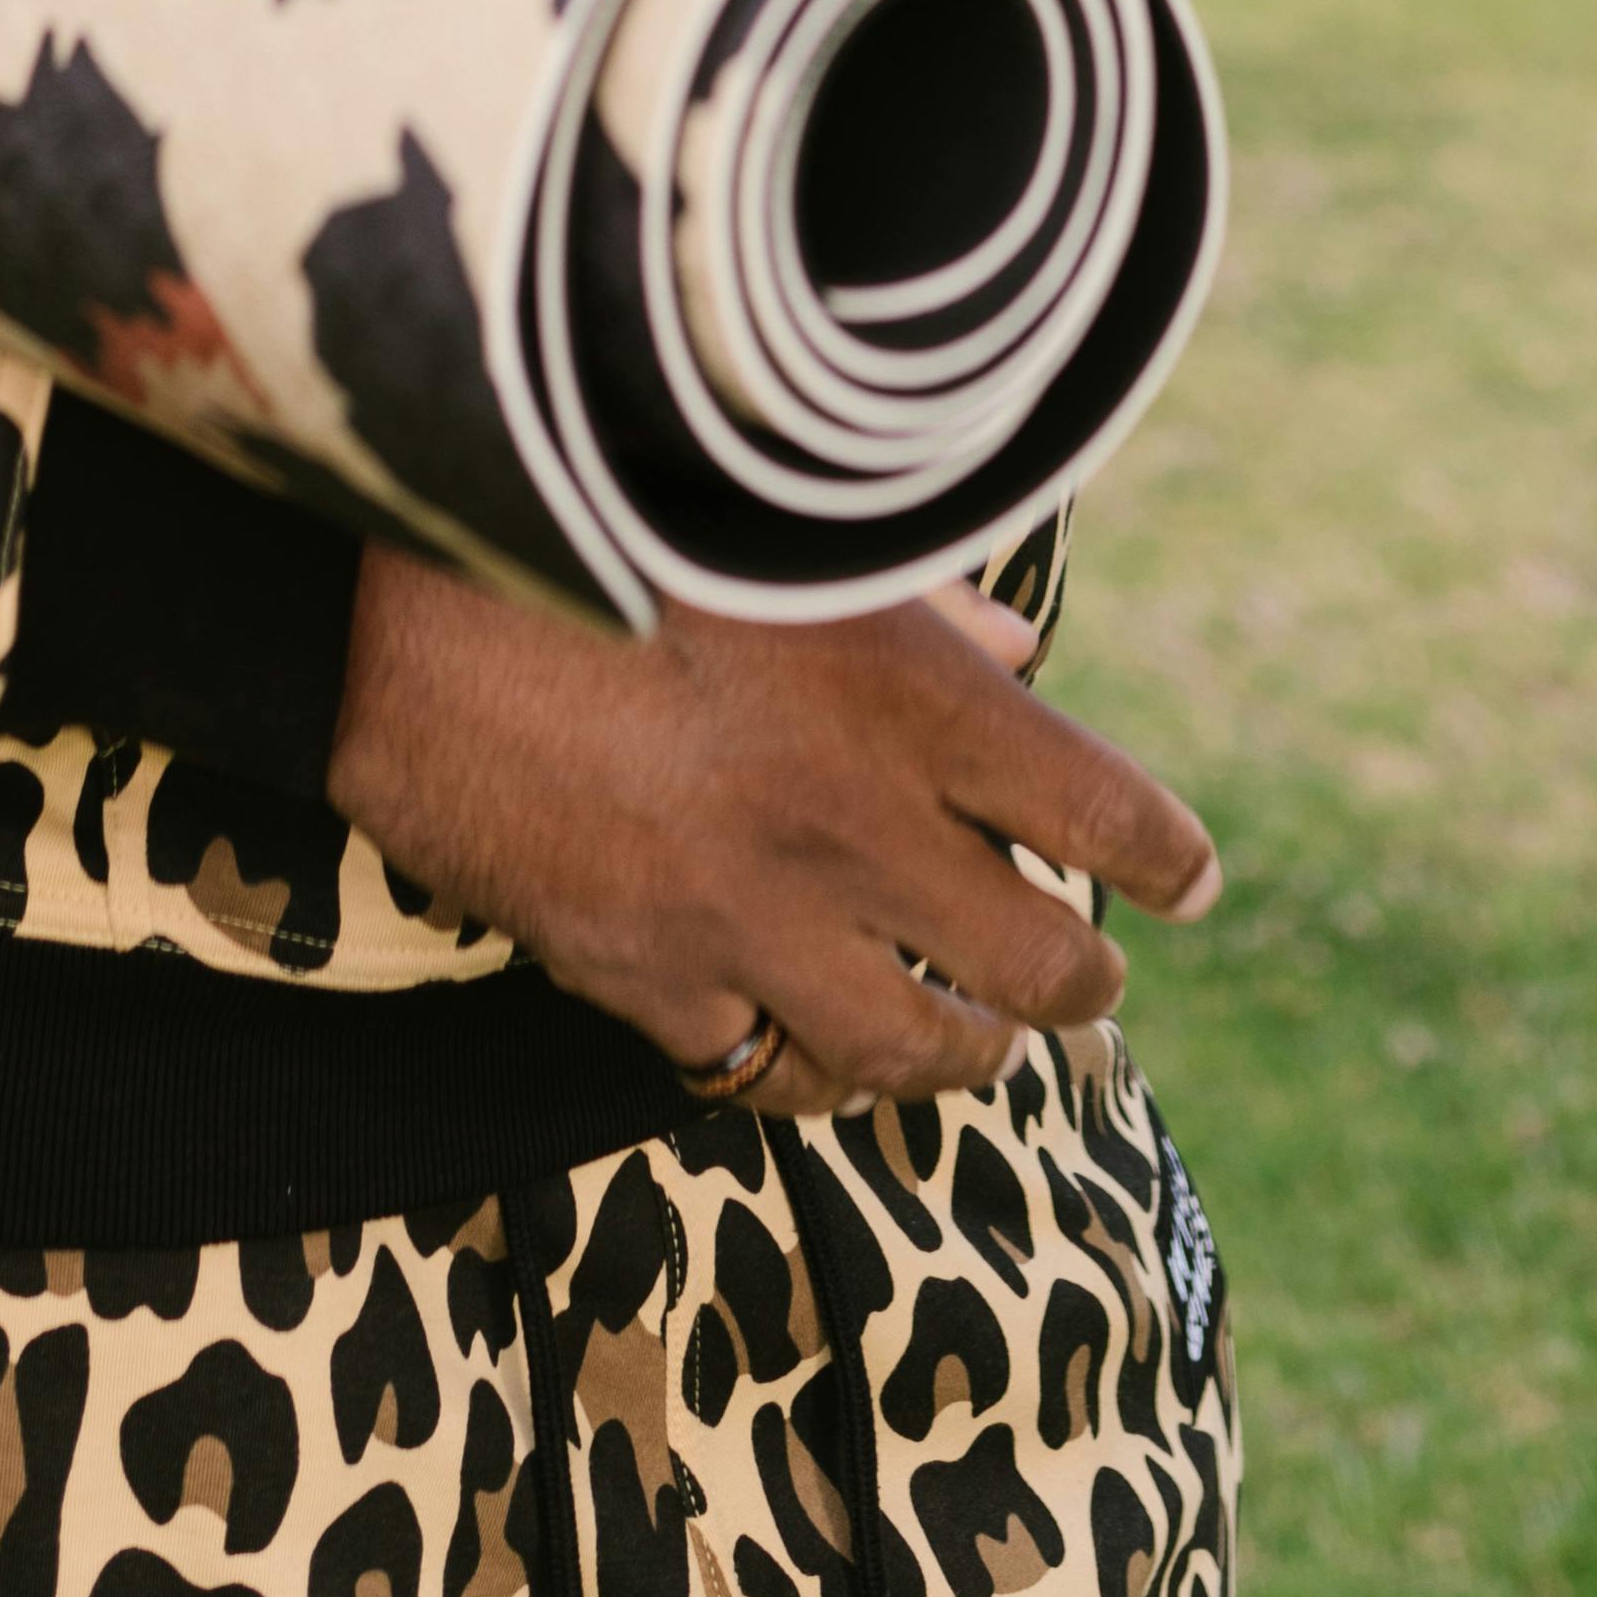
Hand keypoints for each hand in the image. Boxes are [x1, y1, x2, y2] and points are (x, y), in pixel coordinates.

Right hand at [328, 548, 1218, 1117]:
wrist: (401, 614)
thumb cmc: (596, 524)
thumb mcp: (783, 535)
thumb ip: (916, 603)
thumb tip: (1012, 655)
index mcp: (909, 695)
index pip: (1104, 809)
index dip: (1168, 857)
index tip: (1196, 881)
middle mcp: (856, 826)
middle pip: (1040, 965)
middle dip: (1082, 982)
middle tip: (1087, 979)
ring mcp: (754, 923)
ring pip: (917, 1053)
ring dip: (962, 1052)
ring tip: (974, 1042)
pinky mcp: (652, 983)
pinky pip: (765, 1072)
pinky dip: (803, 1068)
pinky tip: (812, 1050)